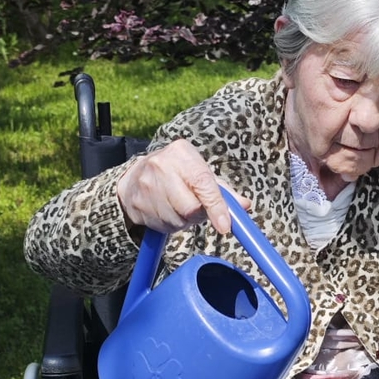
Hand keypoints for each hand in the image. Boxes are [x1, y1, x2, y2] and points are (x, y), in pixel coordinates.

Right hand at [118, 138, 246, 234]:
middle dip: (199, 215)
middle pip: (191, 207)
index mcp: (181, 152)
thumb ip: (223, 191)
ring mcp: (146, 184)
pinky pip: (163, 226)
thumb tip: (245, 205)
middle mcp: (161, 165)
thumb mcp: (199, 173)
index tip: (225, 226)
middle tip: (196, 208)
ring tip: (179, 207)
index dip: (216, 207)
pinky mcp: (137, 203)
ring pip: (178, 220)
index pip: (203, 183)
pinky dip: (170, 225)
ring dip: (184, 221)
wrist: (134, 178)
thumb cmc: (177, 175)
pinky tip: (166, 211)